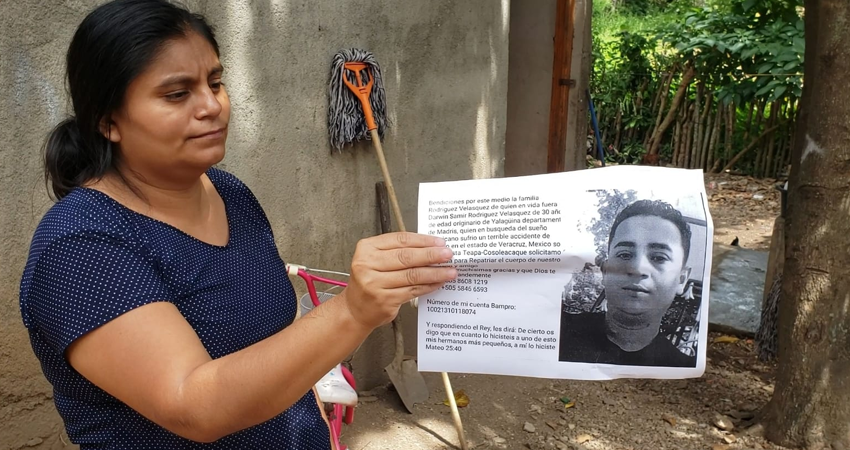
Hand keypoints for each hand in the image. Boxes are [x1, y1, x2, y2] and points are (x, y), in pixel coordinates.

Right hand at [341, 232, 456, 328]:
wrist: (355, 309)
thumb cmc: (369, 281)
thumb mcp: (375, 259)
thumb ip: (397, 251)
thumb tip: (430, 247)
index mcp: (366, 248)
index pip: (400, 240)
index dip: (422, 240)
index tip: (439, 242)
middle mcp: (367, 265)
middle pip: (406, 257)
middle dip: (431, 255)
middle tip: (448, 254)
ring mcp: (375, 284)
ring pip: (412, 275)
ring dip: (434, 273)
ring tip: (449, 271)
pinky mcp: (384, 300)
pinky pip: (412, 290)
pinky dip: (428, 286)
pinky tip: (438, 282)